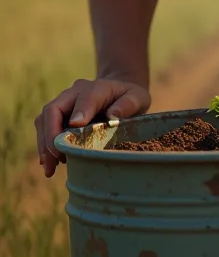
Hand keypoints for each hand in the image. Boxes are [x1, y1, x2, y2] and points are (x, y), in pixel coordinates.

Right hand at [34, 78, 150, 177]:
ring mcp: (63, 104)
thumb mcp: (137, 98)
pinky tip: (49, 163)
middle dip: (51, 134)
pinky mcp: (57, 117)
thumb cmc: (129, 98)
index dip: (79, 112)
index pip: (84, 98)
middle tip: (57, 156)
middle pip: (53, 110)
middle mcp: (74, 93)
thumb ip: (127, 105)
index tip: (76, 128)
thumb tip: (112, 116)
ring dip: (44, 144)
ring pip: (43, 120)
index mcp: (95, 88)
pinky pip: (44, 129)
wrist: (119, 93)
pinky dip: (45, 146)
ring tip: (50, 168)